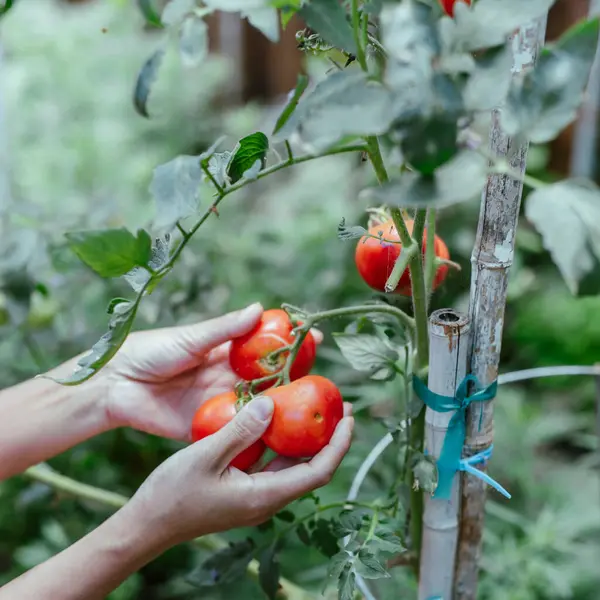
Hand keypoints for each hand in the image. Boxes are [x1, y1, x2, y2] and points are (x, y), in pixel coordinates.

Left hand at [101, 303, 321, 440]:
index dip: (291, 342)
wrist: (116, 385)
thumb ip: (224, 329)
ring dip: (282, 409)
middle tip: (325, 381)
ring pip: (258, 406)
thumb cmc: (152, 351)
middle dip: (297, 378)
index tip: (316, 337)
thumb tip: (260, 308)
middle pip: (269, 378)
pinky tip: (282, 439)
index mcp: (225, 352)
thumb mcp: (191, 337)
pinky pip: (237, 432)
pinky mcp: (208, 427)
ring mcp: (221, 403)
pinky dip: (257, 434)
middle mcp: (229, 377)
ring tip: (315, 413)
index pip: (266, 347)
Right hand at [127, 396, 353, 543]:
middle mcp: (267, 499)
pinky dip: (282, 442)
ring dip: (308, 439)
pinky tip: (278, 420)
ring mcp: (256, 496)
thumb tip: (272, 404)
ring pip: (293, 465)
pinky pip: (272, 464)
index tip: (349, 418)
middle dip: (330, 438)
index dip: (338, 445)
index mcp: (264, 496)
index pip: (318, 472)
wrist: (148, 524)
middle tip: (340, 406)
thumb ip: (240, 430)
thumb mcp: (205, 456)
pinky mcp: (244, 490)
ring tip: (315, 408)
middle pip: (311, 468)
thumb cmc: (172, 493)